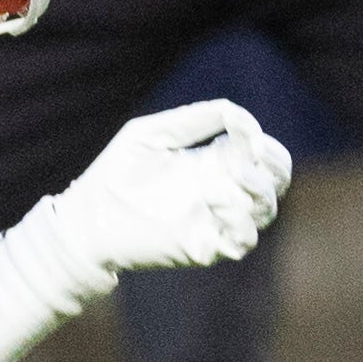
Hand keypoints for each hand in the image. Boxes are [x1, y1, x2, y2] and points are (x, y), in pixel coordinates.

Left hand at [44, 99, 293, 274]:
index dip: (263, 142)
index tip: (243, 129)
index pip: (261, 154)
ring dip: (257, 189)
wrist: (86, 218)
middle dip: (275, 164)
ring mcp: (215, 220)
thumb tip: (239, 115)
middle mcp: (221, 191)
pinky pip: (243, 240)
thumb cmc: (114, 172)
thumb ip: (193, 119)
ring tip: (229, 177)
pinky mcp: (205, 246)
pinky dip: (241, 220)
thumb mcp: (151, 133)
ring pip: (265, 209)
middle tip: (255, 152)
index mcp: (213, 163)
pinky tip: (216, 200)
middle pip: (275, 181)